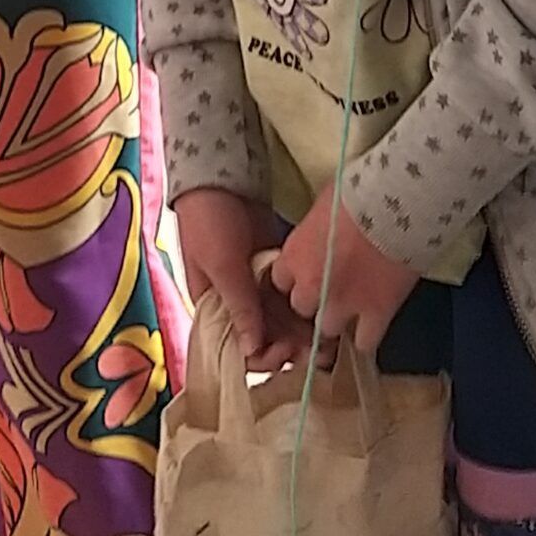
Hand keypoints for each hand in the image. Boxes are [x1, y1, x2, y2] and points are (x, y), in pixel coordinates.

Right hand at [173, 187, 311, 371]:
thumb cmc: (209, 223)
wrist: (221, 178)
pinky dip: (305, 305)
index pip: (238, 347)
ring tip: (326, 334)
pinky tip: (325, 310)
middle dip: (289, 347)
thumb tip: (251, 351)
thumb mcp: (221, 266)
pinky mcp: (275, 270)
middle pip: (265, 338)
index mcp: (214, 308)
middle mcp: (236, 304)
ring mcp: (257, 287)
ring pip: (282, 320)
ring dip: (301, 329)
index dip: (262, 356)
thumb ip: (239, 306)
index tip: (286, 352)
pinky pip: (291, 296)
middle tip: (316, 347)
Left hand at [269, 186, 419, 355]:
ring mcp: (343, 304)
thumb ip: (313, 231)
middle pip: (301, 309)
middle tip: (332, 290)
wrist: (398, 201)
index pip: (280, 281)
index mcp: (295, 255)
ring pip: (327, 330)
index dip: (295, 279)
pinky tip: (372, 324)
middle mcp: (311, 285)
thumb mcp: (322, 207)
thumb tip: (319, 234)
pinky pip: (363, 342)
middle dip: (314, 302)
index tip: (307, 275)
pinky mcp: (377, 313)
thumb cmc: (360, 192)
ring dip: (337, 320)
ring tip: (353, 307)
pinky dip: (366, 336)